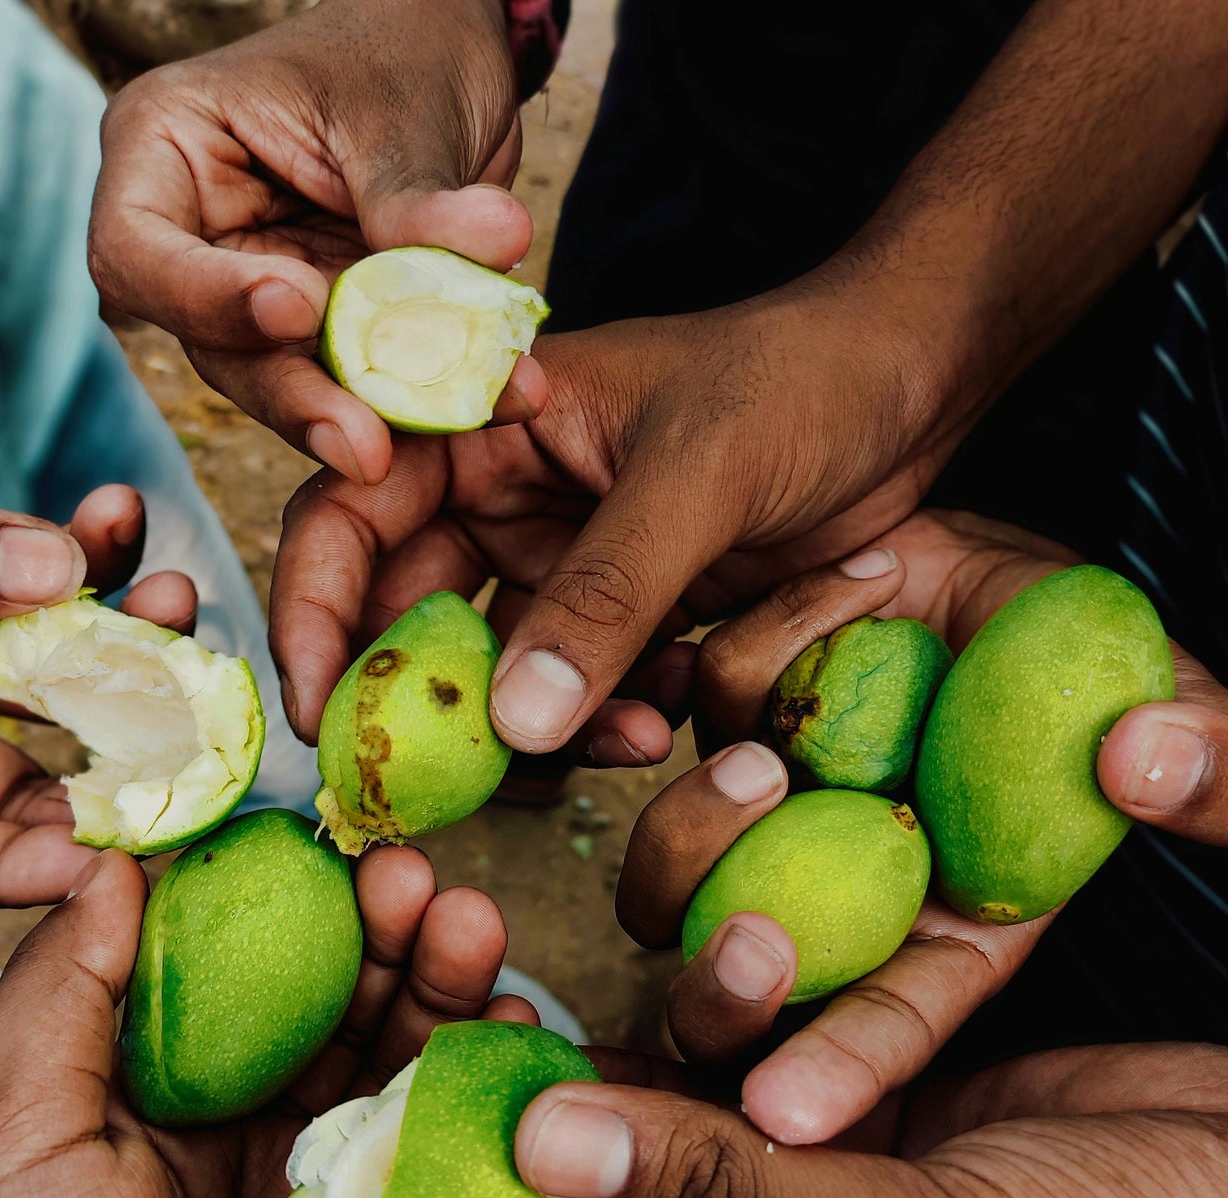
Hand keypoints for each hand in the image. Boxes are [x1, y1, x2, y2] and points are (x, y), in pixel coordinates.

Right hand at [0, 343, 194, 907]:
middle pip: (17, 783)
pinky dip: (98, 549)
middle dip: (108, 767)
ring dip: (130, 647)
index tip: (99, 854)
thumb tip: (53, 578)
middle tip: (192, 740)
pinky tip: (120, 509)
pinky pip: (55, 573)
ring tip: (175, 598)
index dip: (7, 870)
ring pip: (58, 678)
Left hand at [0, 844, 526, 1197]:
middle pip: (337, 1023)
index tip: (331, 847)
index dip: (289, 910)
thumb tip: (111, 863)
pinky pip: (459, 1184)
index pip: (238, 986)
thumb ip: (63, 998)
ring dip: (445, 996)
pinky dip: (496, 1104)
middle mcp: (243, 1164)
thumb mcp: (4, 1152)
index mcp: (148, 1125)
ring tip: (472, 926)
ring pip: (406, 1085)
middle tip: (418, 877)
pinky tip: (516, 1033)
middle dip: (384, 941)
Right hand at [88, 0, 537, 486]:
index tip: (298, 306)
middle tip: (366, 446)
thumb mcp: (400, 112)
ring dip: (370, 417)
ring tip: (446, 426)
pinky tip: (497, 400)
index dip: (206, 297)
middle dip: (298, 397)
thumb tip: (496, 242)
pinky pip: (366, 386)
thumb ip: (420, 198)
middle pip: (216, 346)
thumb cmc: (396, 50)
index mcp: (166, 153)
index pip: (134, 253)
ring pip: (291, 385)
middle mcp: (199, 241)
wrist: (449, 64)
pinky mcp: (330, 339)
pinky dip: (429, 400)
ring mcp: (263, 298)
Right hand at [269, 276, 949, 761]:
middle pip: (406, 611)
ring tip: (625, 738)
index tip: (319, 708)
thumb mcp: (704, 473)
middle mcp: (505, 496)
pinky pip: (577, 690)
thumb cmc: (808, 379)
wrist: (915, 387)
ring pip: (495, 671)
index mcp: (486, 421)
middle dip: (420, 703)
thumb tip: (509, 723)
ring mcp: (562, 560)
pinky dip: (604, 720)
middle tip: (437, 787)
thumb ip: (608, 592)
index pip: (353, 509)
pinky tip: (666, 717)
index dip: (312, 608)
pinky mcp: (623, 612)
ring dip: (534, 726)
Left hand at [616, 508, 1226, 1143]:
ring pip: (680, 862)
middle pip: (744, 967)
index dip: (844, 1065)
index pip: (892, 1018)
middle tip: (756, 927)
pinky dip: (705, 690)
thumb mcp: (1177, 706)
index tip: (781, 1117)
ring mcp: (772, 799)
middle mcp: (842, 877)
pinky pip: (684, 716)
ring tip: (762, 759)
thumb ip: (1216, 759)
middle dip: (724, 977)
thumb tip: (1146, 757)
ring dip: (698, 827)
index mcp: (946, 918)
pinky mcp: (731, 711)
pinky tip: (726, 658)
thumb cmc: (1098, 648)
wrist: (1000, 560)